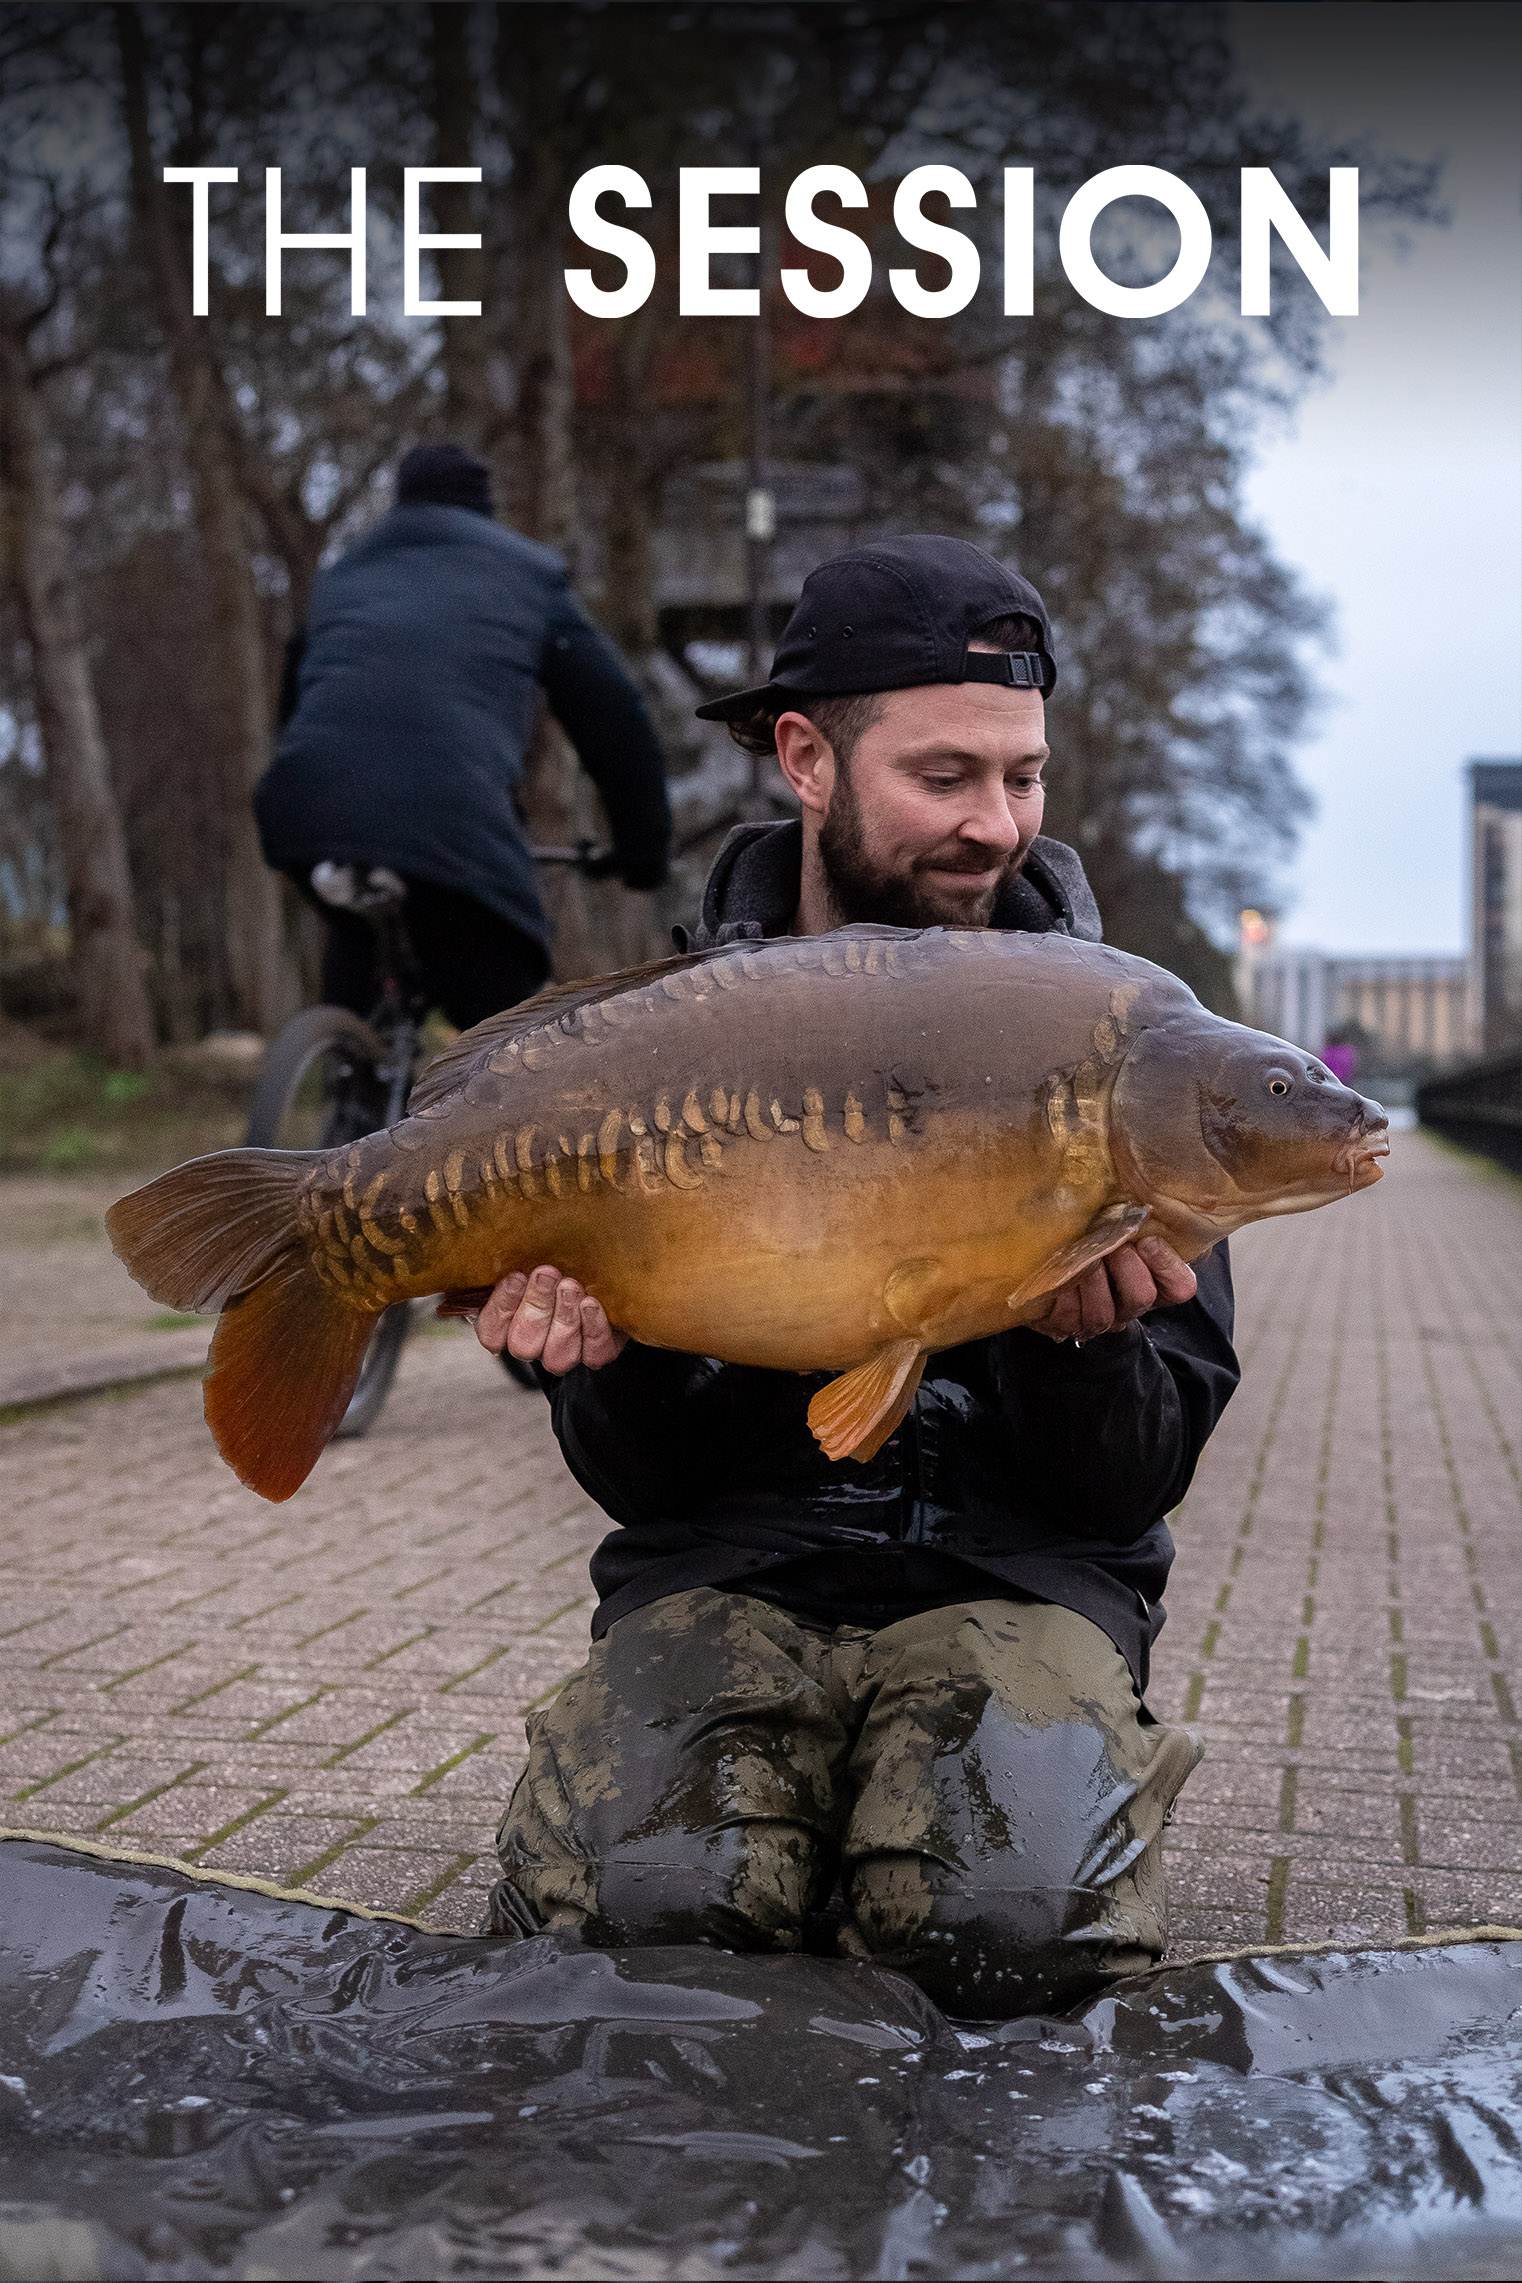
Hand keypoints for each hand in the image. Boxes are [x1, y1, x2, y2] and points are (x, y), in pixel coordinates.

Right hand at [472, 1265, 626, 1373]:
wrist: (604, 1271)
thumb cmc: (559, 1259)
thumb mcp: (530, 1255)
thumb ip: (513, 1258)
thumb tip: (487, 1238)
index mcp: (507, 1323)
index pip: (491, 1332)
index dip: (501, 1309)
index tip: (516, 1277)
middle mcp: (534, 1344)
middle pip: (523, 1345)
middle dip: (536, 1307)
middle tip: (548, 1275)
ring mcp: (564, 1353)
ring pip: (557, 1355)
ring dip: (564, 1318)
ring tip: (570, 1286)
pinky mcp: (597, 1352)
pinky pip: (594, 1354)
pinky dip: (593, 1329)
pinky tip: (591, 1304)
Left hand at [1028, 1236, 1196, 1343]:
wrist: (1046, 1259)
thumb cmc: (1089, 1236)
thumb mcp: (1118, 1225)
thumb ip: (1135, 1220)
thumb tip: (1142, 1199)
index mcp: (1152, 1282)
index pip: (1181, 1287)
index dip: (1167, 1264)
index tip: (1146, 1240)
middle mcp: (1127, 1307)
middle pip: (1142, 1297)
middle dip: (1126, 1267)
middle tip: (1113, 1246)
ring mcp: (1097, 1320)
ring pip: (1103, 1314)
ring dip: (1092, 1280)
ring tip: (1084, 1258)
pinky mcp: (1065, 1325)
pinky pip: (1068, 1316)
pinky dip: (1064, 1292)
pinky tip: (1060, 1273)